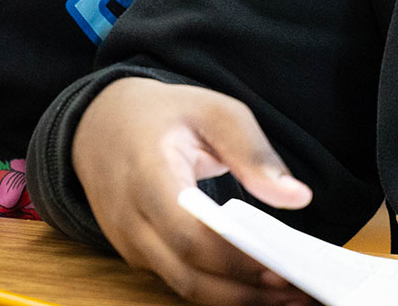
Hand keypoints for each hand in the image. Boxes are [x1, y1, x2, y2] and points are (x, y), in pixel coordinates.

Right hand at [74, 77, 315, 305]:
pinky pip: (176, 279)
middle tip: (300, 292)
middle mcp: (129, 215)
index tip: (285, 269)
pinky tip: (252, 283)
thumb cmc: (158, 114)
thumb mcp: (211, 110)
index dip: (238, 261)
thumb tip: (296, 196)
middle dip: (246, 292)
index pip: (191, 235)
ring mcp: (127, 239)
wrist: (97, 121)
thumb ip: (253, 152)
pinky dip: (216, 287)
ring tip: (285, 294)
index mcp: (147, 174)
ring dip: (235, 298)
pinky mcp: (133, 252)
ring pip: (183, 287)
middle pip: (188, 275)